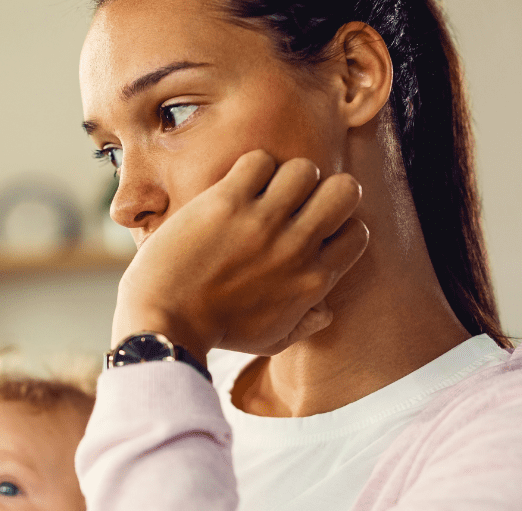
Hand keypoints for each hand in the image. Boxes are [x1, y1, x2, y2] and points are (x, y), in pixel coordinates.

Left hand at [111, 150, 368, 361]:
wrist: (163, 324)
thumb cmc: (215, 333)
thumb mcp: (271, 339)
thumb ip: (305, 323)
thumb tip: (326, 310)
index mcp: (313, 280)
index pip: (358, 232)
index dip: (336, 224)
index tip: (307, 229)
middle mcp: (296, 248)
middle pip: (345, 190)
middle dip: (321, 189)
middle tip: (290, 202)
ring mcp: (262, 223)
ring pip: (303, 168)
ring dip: (282, 176)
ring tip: (257, 193)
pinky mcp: (225, 203)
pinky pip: (258, 161)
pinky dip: (248, 168)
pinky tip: (232, 188)